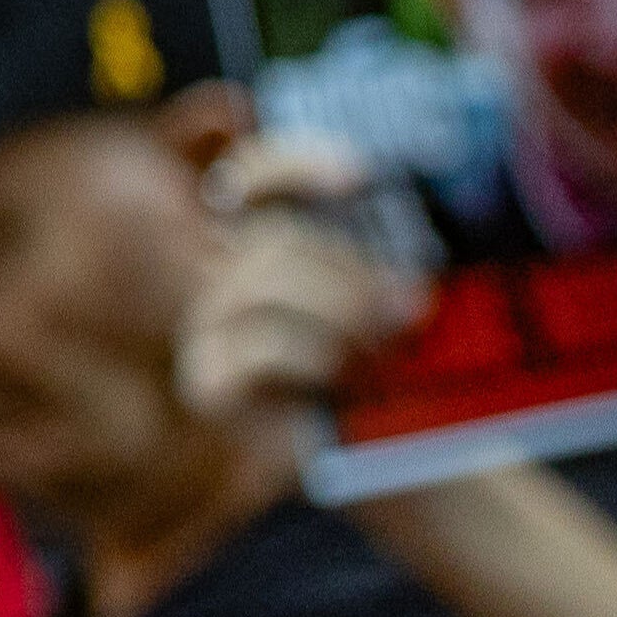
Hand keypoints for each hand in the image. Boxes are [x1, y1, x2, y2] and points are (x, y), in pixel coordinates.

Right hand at [177, 153, 425, 427]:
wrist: (389, 451)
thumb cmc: (395, 366)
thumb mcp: (399, 300)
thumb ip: (386, 256)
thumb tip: (392, 227)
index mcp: (267, 243)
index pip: (251, 176)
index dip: (291, 164)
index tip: (360, 178)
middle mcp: (227, 276)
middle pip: (270, 236)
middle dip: (346, 269)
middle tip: (407, 307)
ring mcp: (210, 329)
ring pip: (259, 284)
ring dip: (336, 310)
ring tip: (384, 346)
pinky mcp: (209, 382)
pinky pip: (251, 348)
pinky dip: (307, 355)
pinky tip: (338, 374)